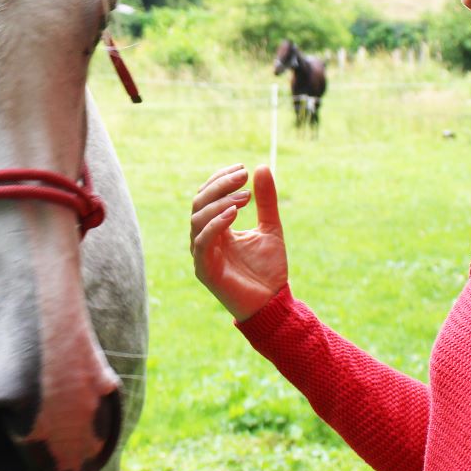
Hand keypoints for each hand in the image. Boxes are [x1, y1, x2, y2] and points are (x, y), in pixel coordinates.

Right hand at [189, 163, 287, 321]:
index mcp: (217, 229)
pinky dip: (215, 224)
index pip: (208, 196)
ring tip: (245, 196)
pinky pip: (202, 241)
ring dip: (219, 202)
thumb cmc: (268, 270)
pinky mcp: (205, 269)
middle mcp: (205, 239)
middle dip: (220, 186)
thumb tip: (262, 167)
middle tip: (243, 176)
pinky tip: (234, 213)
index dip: (220, 179)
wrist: (273, 304)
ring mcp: (202, 254)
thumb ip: (265, 201)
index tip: (242, 169)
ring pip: (197, 219)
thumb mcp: (270, 227)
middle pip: (199, 203)